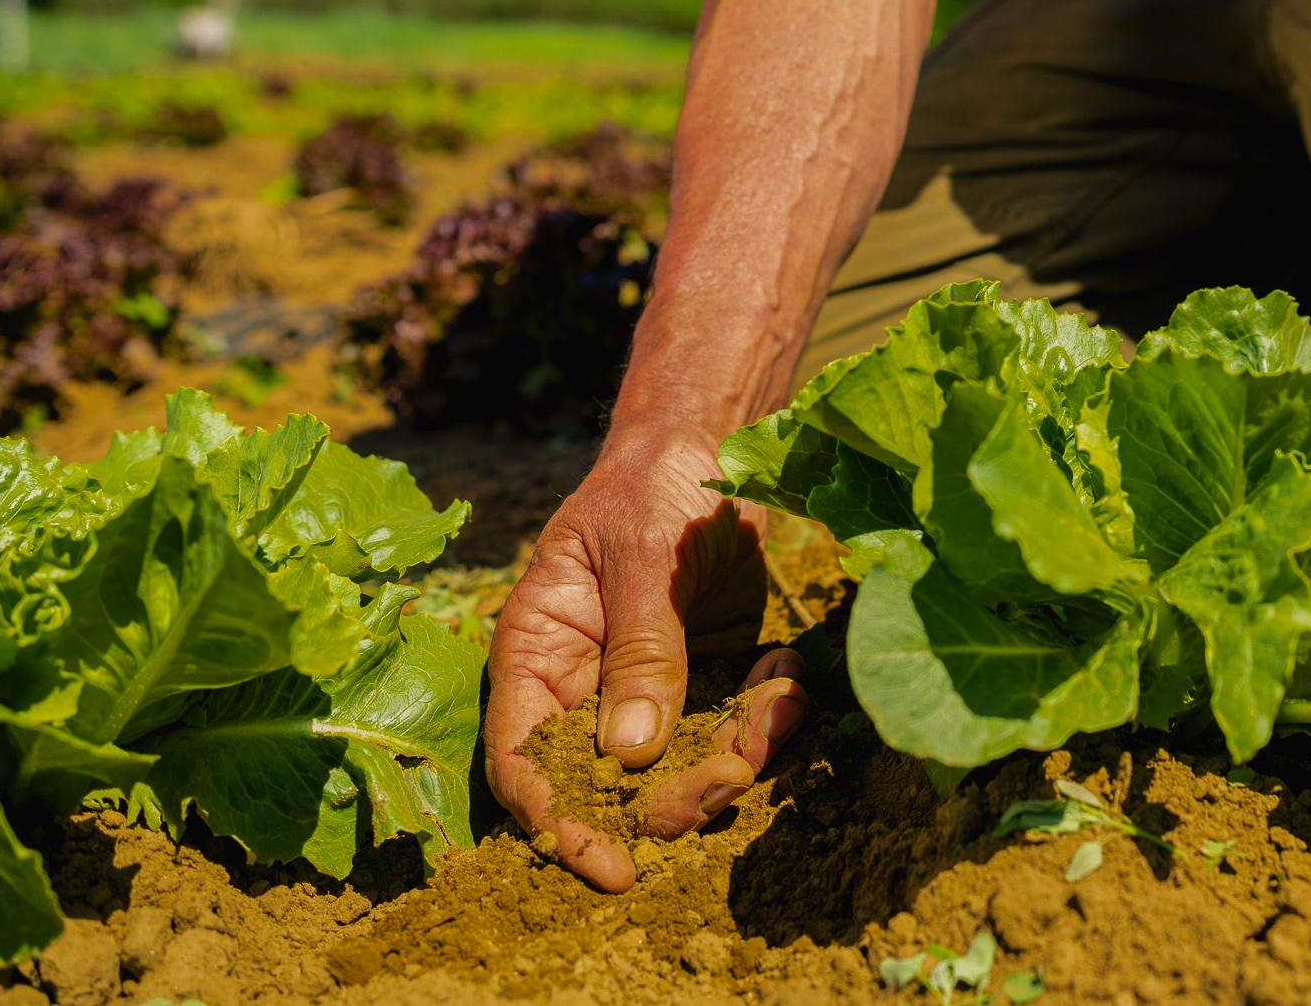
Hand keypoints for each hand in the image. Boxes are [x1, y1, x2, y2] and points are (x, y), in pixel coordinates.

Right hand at [483, 424, 807, 890]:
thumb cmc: (652, 487)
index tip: (611, 866)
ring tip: (773, 712)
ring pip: (682, 762)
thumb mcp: (642, 559)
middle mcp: (586, 685)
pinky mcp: (707, 675)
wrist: (710, 445)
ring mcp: (650, 684)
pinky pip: (733, 722)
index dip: (559, 823)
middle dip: (670, 796)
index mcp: (538, 654)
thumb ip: (641, 651)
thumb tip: (630, 754)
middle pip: (610, 779)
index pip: (525, 760)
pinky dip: (765, 713)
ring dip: (732, 756)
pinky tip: (785, 670)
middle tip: (728, 782)